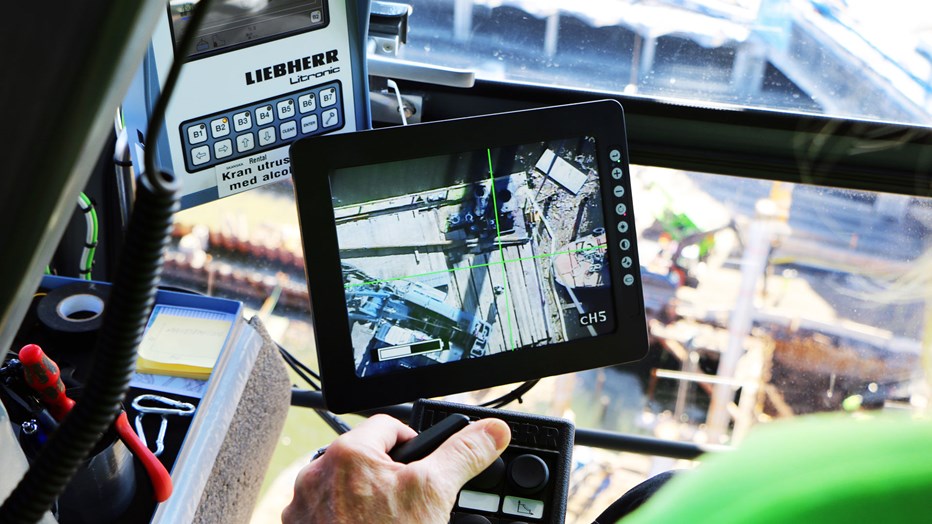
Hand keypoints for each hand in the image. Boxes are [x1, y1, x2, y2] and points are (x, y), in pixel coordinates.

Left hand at [282, 414, 510, 522]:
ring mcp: (303, 508)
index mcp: (347, 452)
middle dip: (390, 476)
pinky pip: (327, 514)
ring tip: (389, 522)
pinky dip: (347, 521)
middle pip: (366, 458)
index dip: (415, 444)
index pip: (389, 426)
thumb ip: (463, 454)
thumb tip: (492, 431)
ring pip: (345, 488)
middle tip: (409, 503)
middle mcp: (316, 475)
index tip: (425, 467)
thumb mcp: (434, 493)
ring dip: (366, 499)